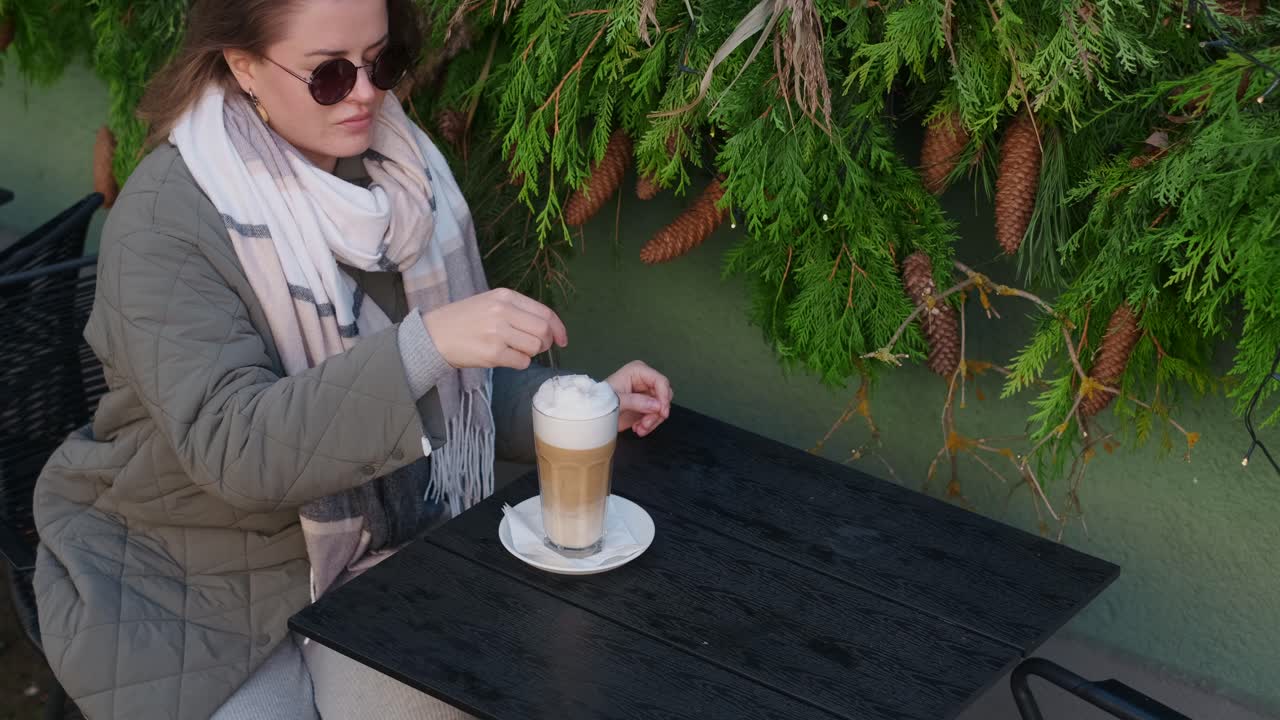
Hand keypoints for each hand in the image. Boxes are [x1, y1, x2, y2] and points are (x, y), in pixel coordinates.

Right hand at [422, 288, 567, 369]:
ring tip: (513, 351)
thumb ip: (517, 310)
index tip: (562, 340)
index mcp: (504, 296)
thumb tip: (548, 328)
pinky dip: (519, 363)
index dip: (558, 328)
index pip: (544, 312)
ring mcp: (498, 332)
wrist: (432, 335)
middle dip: (545, 343)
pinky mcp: (493, 353)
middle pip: (543, 331)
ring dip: (530, 353)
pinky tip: (504, 358)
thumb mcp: (489, 303)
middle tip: (535, 348)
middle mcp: (503, 311)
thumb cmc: (462, 320)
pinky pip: (521, 362)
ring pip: (534, 347)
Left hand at [606, 361, 672, 436]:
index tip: (662, 412)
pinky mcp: (646, 405)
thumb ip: (637, 402)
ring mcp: (646, 393)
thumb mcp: (617, 401)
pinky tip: (638, 428)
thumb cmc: (600, 401)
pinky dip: (649, 424)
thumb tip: (657, 406)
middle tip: (646, 423)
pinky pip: (656, 416)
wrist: (593, 414)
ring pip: (662, 407)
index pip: (660, 381)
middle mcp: (645, 380)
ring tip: (639, 428)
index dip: (664, 397)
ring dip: (652, 420)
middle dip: (657, 412)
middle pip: (664, 395)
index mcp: (638, 371)